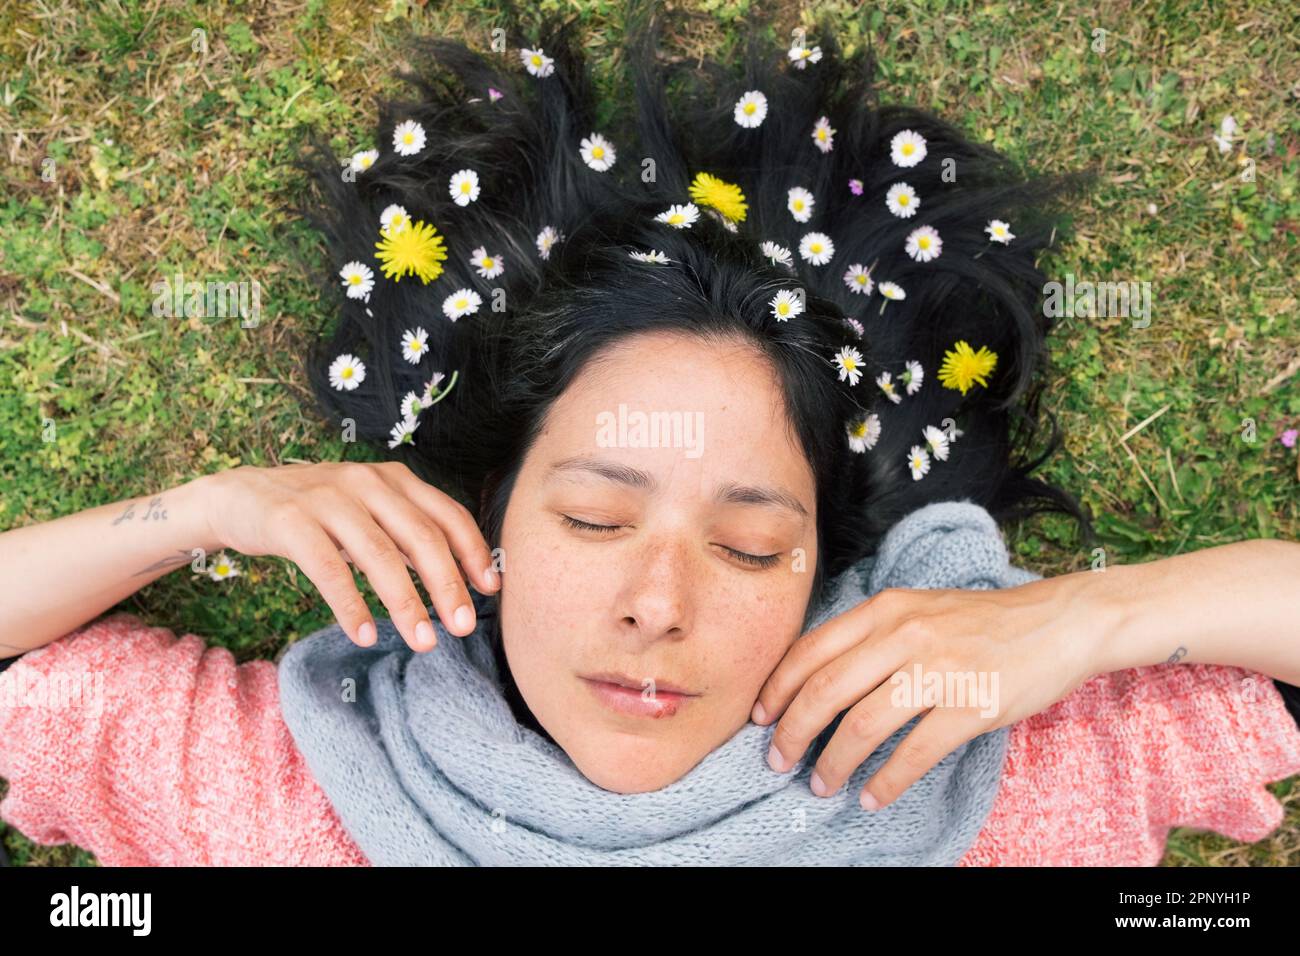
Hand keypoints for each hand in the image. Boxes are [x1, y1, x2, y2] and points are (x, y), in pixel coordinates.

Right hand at [202, 461, 499, 651]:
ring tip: (423, 641)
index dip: (473, 552)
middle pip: (421, 536)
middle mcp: (367, 482)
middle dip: (448, 585)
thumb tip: (458, 579)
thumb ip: (407, 534)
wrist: (240, 496)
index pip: (447, 514)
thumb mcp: (368, 513)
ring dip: (406, 602)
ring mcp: (328, 498)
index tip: (491, 590)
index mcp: (394, 478)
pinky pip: (328, 568)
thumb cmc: (317, 513)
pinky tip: (364, 634)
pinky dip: (350, 604)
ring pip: (379, 554)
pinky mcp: (290, 520)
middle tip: (464, 628)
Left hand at [751, 575, 1111, 809]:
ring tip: (821, 785)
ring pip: (863, 725)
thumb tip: (817, 679)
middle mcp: (904, 635)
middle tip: (777, 760)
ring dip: (833, 762)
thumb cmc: (981, 620)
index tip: (760, 717)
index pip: (811, 649)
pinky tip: (870, 796)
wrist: (1058, 622)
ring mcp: (938, 670)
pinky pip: (914, 753)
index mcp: (885, 609)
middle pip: (826, 690)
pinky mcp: (971, 706)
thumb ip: (870, 635)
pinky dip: (885, 781)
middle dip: (792, 732)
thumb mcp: (916, 608)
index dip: (778, 688)